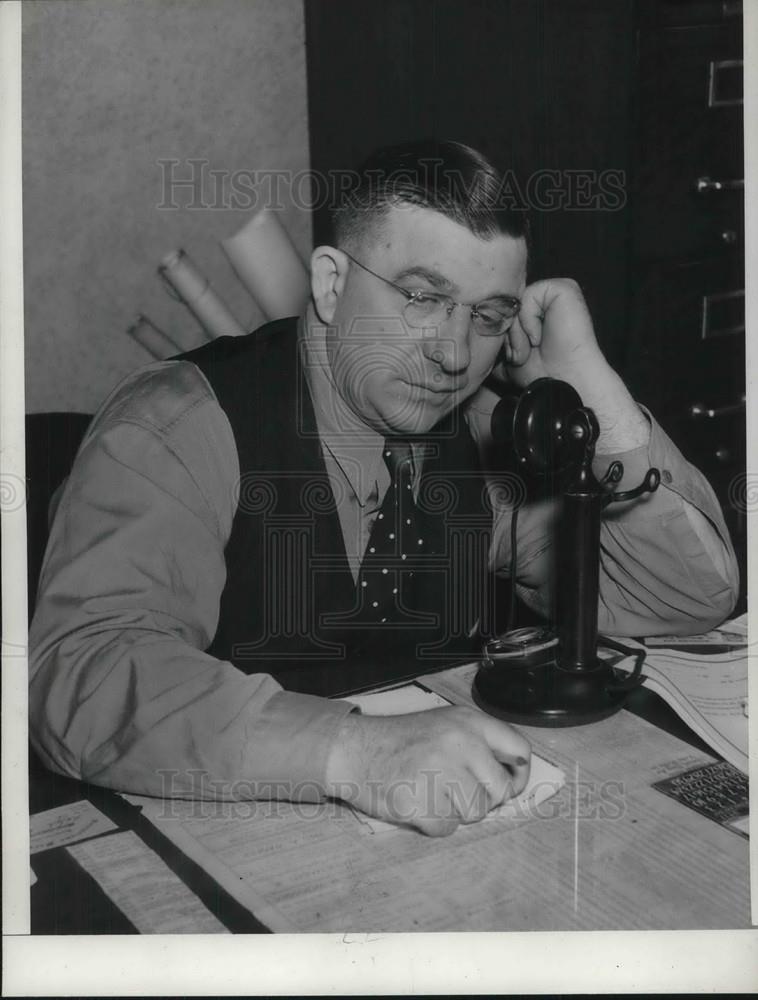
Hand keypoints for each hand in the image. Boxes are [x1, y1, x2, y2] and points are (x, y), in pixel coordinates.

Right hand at [324, 706, 530, 835]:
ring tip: (431, 792)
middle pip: (500, 791)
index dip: (518, 776)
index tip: (506, 785)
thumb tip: (513, 781)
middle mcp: (459, 742)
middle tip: (454, 790)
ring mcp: (438, 771)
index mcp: (469, 722)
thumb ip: (480, 745)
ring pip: (475, 813)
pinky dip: (433, 823)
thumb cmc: (402, 741)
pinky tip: (416, 802)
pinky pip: (447, 828)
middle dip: (482, 799)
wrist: (354, 748)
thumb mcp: (445, 725)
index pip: (520, 750)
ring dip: (455, 811)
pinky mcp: (419, 801)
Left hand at [502, 278, 605, 389]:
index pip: (501, 310)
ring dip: (517, 332)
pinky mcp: (564, 289)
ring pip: (516, 302)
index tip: (513, 357)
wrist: (562, 382)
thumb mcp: (507, 356)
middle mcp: (544, 299)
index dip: (500, 335)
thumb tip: (471, 334)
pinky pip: (529, 296)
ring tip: (532, 349)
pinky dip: (529, 321)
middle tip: (521, 356)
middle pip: (506, 305)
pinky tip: (540, 338)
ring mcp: (554, 293)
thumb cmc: (540, 373)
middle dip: (508, 335)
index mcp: (533, 312)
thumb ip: (493, 343)